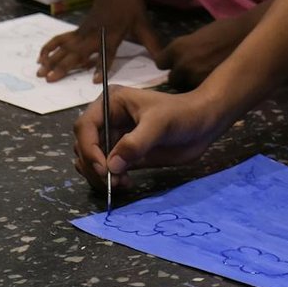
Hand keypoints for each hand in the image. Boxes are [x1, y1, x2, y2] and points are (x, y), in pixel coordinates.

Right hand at [38, 0, 164, 82]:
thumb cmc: (132, 6)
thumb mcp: (145, 24)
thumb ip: (153, 44)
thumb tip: (163, 63)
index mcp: (113, 33)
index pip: (107, 52)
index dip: (101, 65)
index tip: (95, 80)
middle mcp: (96, 33)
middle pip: (78, 51)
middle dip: (64, 65)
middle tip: (50, 79)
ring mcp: (84, 30)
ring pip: (66, 46)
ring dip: (52, 59)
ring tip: (40, 72)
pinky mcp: (79, 29)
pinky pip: (62, 39)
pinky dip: (50, 47)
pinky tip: (40, 57)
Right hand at [73, 87, 228, 188]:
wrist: (203, 124)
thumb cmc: (182, 115)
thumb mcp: (159, 124)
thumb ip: (135, 144)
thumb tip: (111, 167)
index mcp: (111, 103)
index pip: (85, 126)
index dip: (88, 148)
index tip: (103, 168)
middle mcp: (108, 120)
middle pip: (83, 146)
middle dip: (93, 166)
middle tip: (111, 181)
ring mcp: (115, 138)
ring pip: (91, 161)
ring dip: (99, 176)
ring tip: (121, 183)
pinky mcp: (124, 155)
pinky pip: (106, 170)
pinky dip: (109, 180)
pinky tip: (125, 183)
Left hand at [154, 12, 257, 89]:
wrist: (251, 36)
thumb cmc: (227, 30)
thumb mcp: (200, 35)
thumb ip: (186, 48)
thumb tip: (179, 58)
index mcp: (178, 47)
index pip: (161, 62)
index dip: (169, 63)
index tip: (176, 63)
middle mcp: (183, 65)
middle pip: (172, 79)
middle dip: (181, 77)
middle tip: (194, 74)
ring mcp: (195, 80)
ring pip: (185, 90)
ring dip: (191, 87)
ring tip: (205, 82)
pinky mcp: (209, 90)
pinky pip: (199, 96)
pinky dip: (204, 94)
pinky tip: (214, 88)